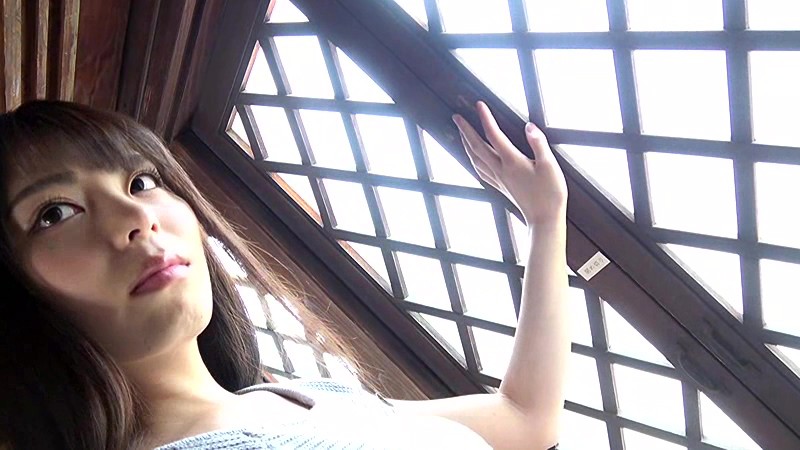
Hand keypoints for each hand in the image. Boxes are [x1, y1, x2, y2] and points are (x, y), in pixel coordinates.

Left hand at [452, 101, 567, 226]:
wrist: (544, 220)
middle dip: (465, 131)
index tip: (478, 104)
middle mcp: (501, 170)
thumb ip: (539, 143)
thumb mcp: (550, 165)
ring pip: (475, 160)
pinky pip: (481, 171)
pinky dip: (473, 161)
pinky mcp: (501, 187)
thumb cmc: (550, 193)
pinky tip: (473, 159)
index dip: (485, 118)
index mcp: (512, 162)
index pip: (494, 135)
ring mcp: (499, 180)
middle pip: (477, 147)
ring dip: (466, 145)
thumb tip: (529, 126)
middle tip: (456, 117)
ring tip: (461, 134)